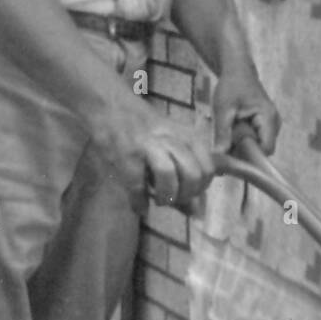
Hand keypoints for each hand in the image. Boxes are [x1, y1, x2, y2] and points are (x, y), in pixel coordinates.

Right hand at [91, 96, 214, 214]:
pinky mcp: (125, 155)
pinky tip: (140, 205)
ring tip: (160, 201)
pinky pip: (137, 185)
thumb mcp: (174, 144)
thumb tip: (198, 212)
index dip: (201, 188)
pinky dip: (140, 202)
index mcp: (187, 136)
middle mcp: (171, 139)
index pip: (209, 168)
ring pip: (168, 174)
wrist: (111, 106)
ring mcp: (147, 145)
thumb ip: (189, 173)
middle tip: (175, 199)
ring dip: (166, 196)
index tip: (189, 193)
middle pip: (193, 173)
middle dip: (186, 195)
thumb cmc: (145, 130)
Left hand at [212, 69, 281, 155]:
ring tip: (226, 142)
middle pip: (262, 150)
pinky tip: (231, 136)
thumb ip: (222, 133)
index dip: (251, 159)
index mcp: (268, 118)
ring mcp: (271, 124)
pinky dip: (244, 141)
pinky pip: (256, 139)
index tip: (233, 161)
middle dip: (244, 154)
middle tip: (225, 153)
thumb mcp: (223, 109)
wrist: (237, 69)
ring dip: (243, 147)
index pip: (266, 149)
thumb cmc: (231, 85)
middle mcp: (275, 123)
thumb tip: (220, 156)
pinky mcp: (265, 124)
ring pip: (259, 145)